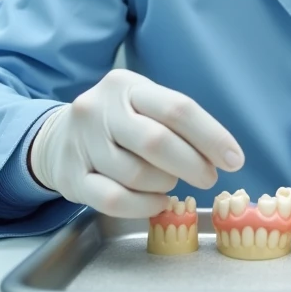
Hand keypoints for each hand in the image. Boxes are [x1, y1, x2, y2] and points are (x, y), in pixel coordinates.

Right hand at [29, 69, 243, 217]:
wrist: (55, 138)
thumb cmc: (116, 123)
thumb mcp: (142, 105)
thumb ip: (176, 123)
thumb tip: (222, 155)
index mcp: (126, 85)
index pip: (177, 108)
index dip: (211, 136)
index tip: (234, 159)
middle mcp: (99, 109)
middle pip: (157, 142)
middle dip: (192, 165)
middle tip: (208, 178)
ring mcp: (81, 143)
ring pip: (137, 174)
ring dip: (165, 185)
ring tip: (169, 182)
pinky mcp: (70, 177)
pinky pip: (115, 200)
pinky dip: (144, 206)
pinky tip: (157, 201)